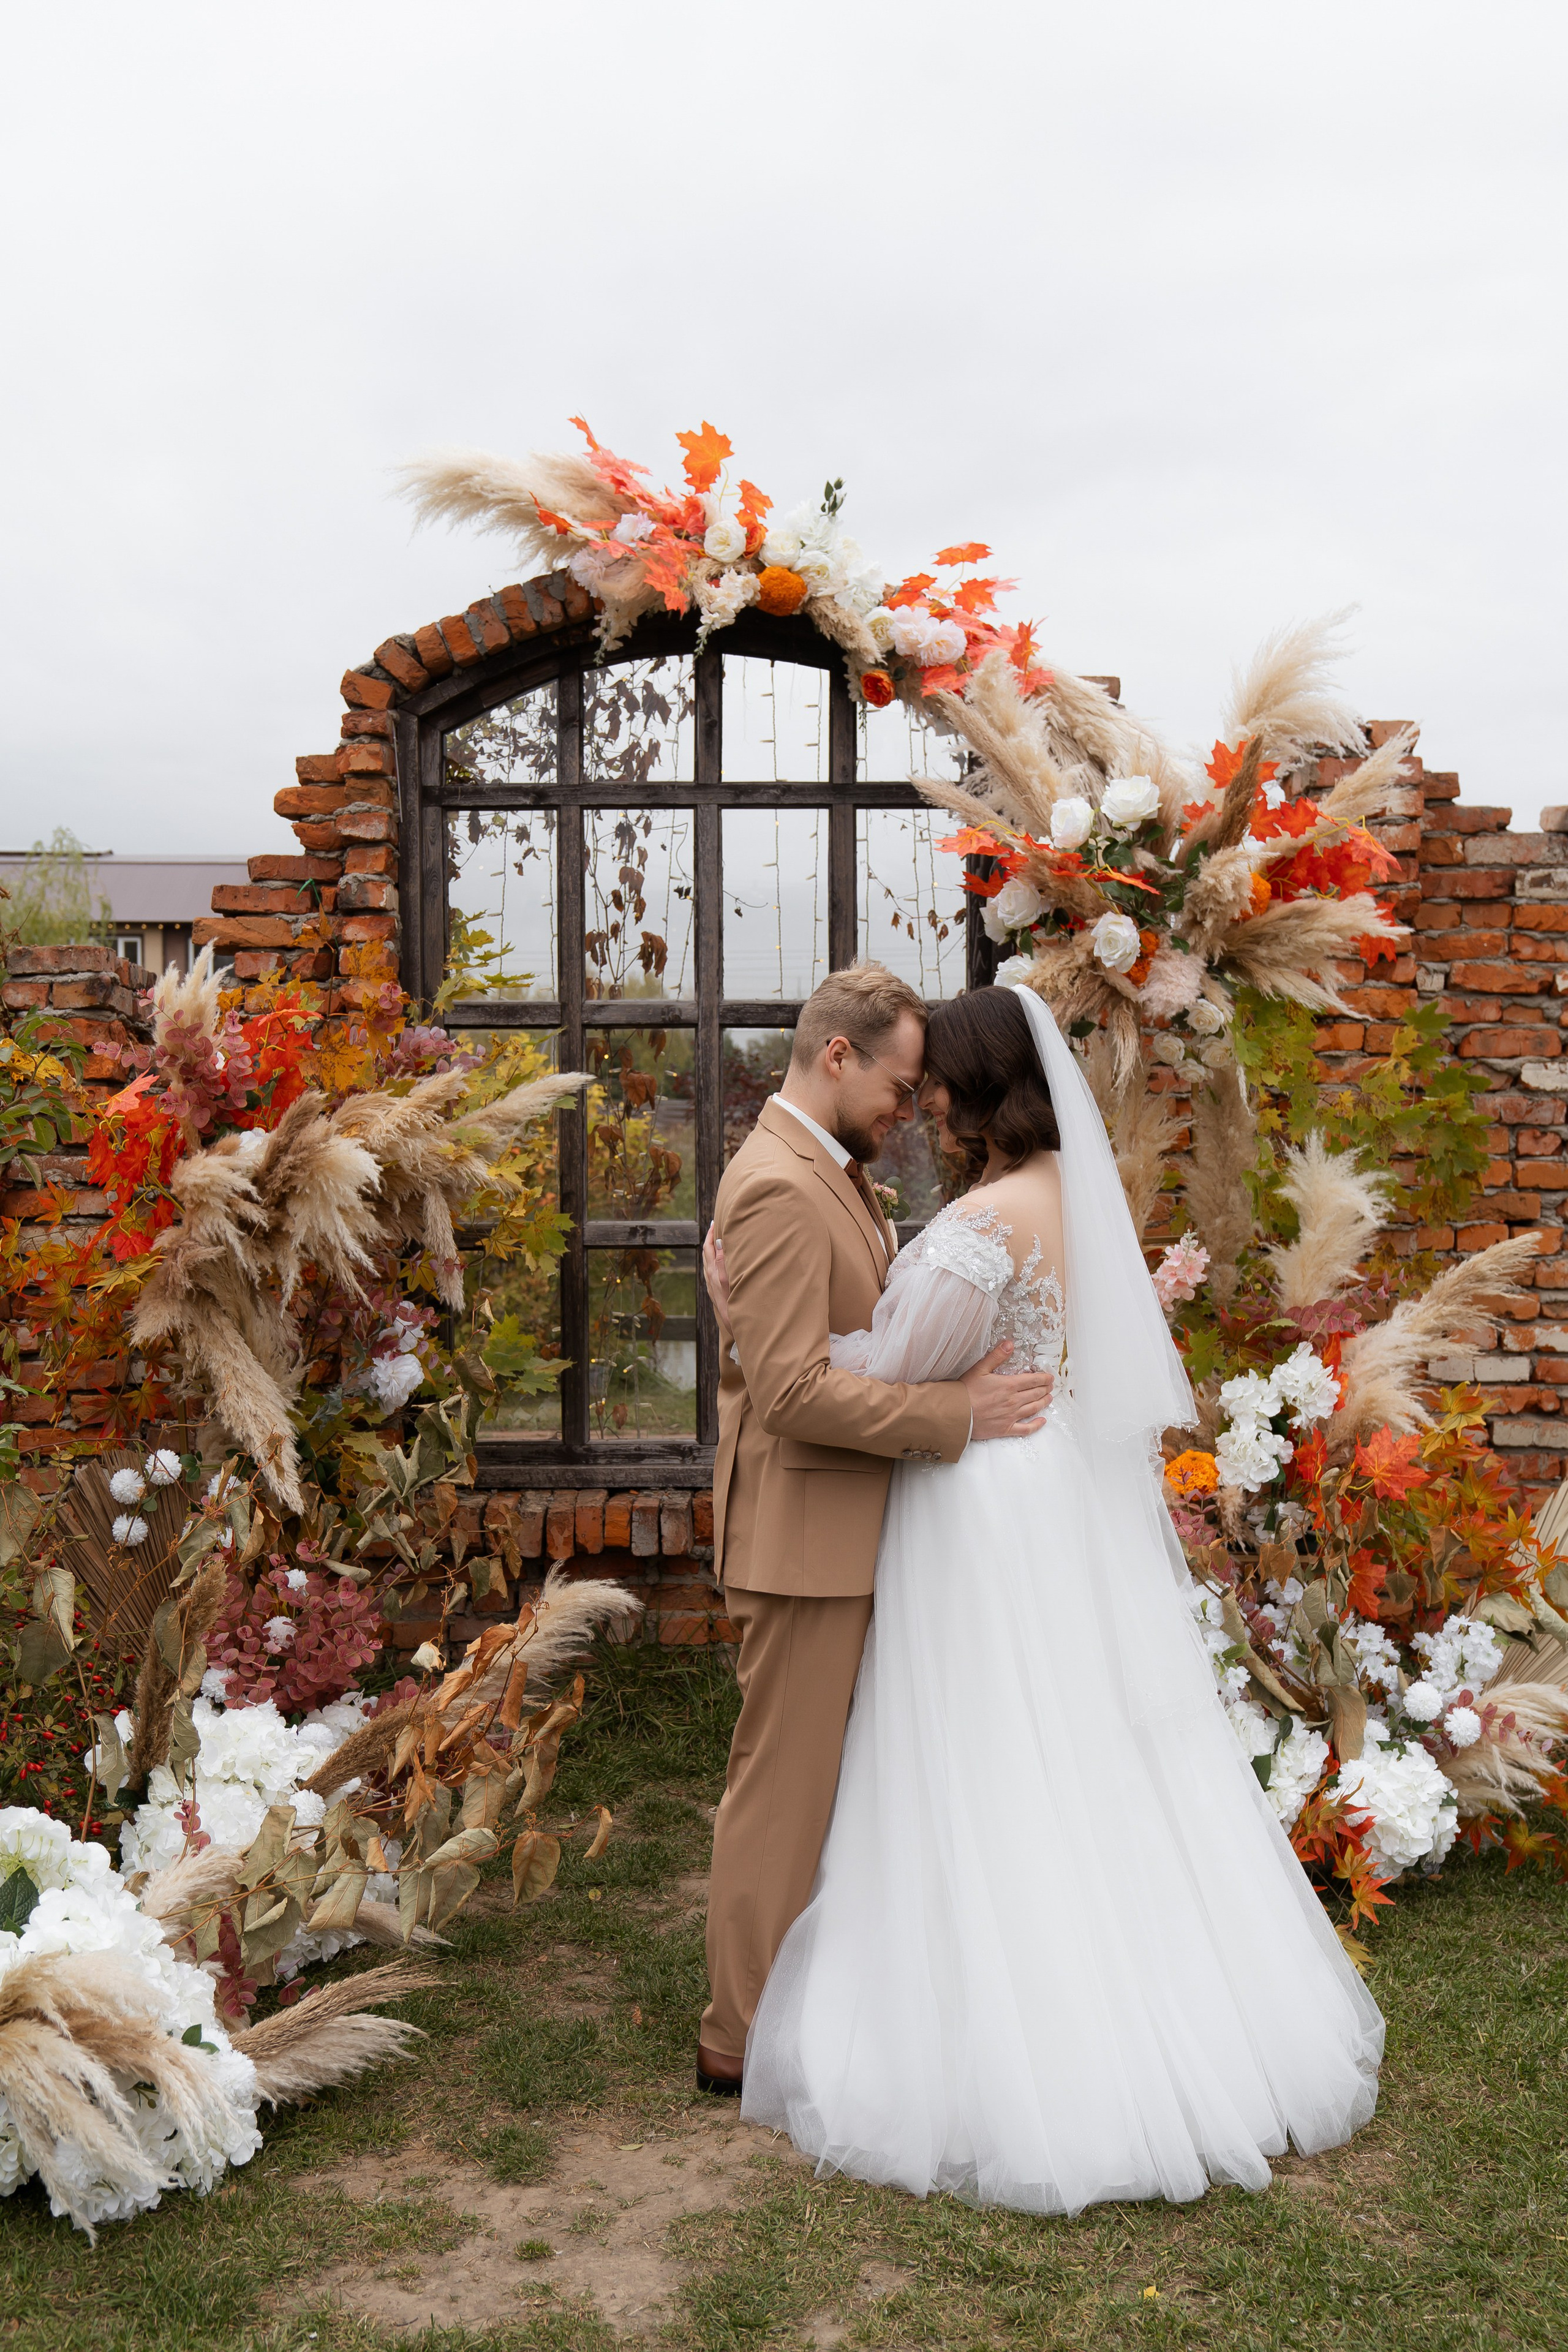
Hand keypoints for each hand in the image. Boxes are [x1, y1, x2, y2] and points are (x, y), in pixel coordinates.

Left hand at [702, 1224, 734, 1345]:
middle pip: (706, 1253)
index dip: (710, 1234)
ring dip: (711, 1249)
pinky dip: (714, 1260)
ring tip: (716, 1241)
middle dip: (709, 1239)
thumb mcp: (728, 1279)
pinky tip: (719, 1262)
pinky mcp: (714, 1291)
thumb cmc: (733, 1302)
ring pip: (708, 1262)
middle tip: (714, 1227)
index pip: (708, 1247)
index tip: (714, 1223)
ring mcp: (711, 1284)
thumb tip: (718, 1242)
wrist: (734, 1325)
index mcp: (713, 1272)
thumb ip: (722, 1260)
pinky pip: (711, 1270)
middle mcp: (710, 1277)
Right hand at [961, 1340, 1053, 1440]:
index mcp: (1009, 1385)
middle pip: (1036, 1393)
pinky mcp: (1006, 1429)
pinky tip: (1042, 1421)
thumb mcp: (980, 1368)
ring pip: (1034, 1408)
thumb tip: (1010, 1344)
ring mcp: (1011, 1416)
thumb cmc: (965, 1391)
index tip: (1050, 1377)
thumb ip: (997, 1356)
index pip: (1033, 1380)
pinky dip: (1036, 1425)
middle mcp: (1014, 1401)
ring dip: (1044, 1402)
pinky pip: (1026, 1429)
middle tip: (1051, 1386)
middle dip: (1046, 1388)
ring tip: (1049, 1398)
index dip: (1044, 1378)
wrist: (956, 1413)